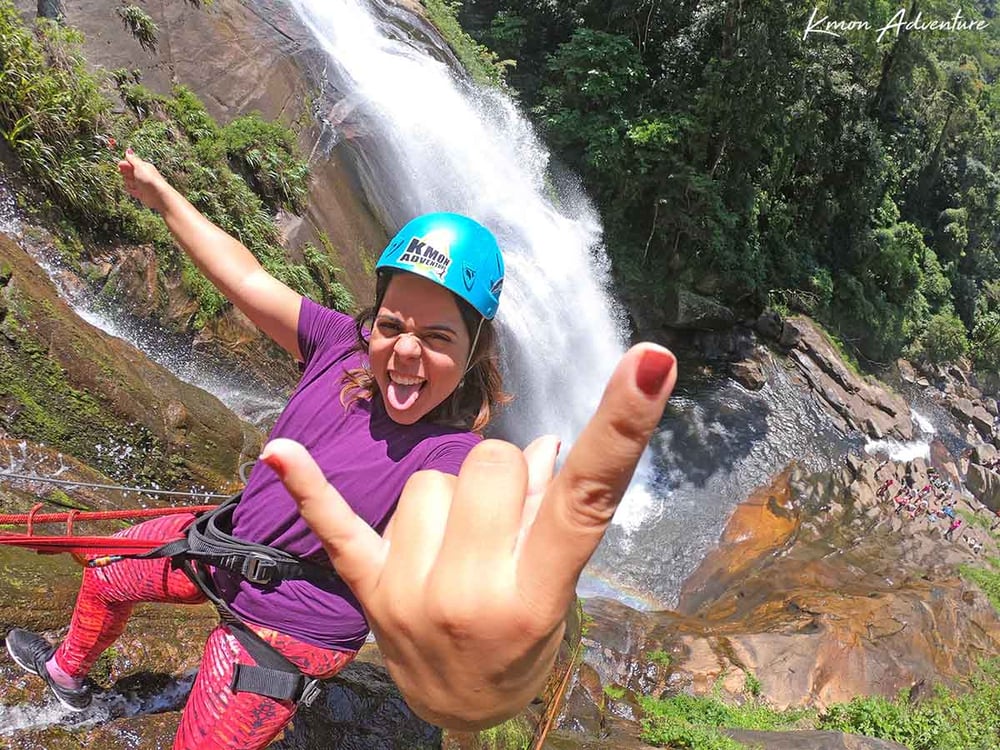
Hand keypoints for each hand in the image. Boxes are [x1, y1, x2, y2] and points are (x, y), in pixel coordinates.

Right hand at [117, 149, 169, 212]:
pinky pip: (130, 189)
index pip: (130, 163)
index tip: (120, 165)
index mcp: (143, 167)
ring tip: (136, 185)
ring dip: (129, 183)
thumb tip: (128, 150)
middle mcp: (141, 175)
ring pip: (127, 181)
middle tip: (132, 177)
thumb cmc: (150, 179)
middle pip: (127, 172)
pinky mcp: (140, 192)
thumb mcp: (140, 166)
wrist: (158, 195)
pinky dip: (131, 190)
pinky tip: (136, 191)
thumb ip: (133, 159)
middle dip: (126, 174)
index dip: (124, 164)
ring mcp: (140, 184)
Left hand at [260, 343, 675, 729]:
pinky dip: (311, 486)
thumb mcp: (556, 593)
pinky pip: (336, 524)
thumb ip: (550, 517)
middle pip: (488, 463)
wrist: (461, 709)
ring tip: (457, 543)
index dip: (621, 427)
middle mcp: (468, 595)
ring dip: (450, 498)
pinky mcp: (366, 587)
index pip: (585, 497)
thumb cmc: (522, 644)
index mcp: (535, 596)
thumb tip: (545, 444)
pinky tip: (279, 452)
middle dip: (504, 476)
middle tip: (505, 519)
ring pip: (430, 479)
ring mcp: (408, 593)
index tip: (651, 361)